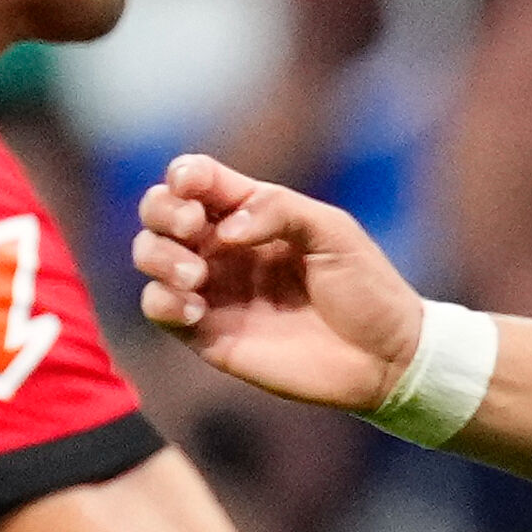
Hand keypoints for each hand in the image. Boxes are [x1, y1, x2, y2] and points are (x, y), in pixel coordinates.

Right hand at [132, 150, 428, 413]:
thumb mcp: (331, 230)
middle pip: (159, 211)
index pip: (197, 179)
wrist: (382, 356)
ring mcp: (213, 289)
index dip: (184, 175)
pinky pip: (158, 308)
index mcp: (252, 212)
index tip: (195, 187)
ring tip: (198, 277)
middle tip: (194, 229)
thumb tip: (222, 230)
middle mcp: (224, 246)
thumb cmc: (365, 286)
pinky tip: (196, 308)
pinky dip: (162, 300)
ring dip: (159, 257)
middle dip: (163, 212)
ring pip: (149, 255)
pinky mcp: (207, 333)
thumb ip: (278, 210)